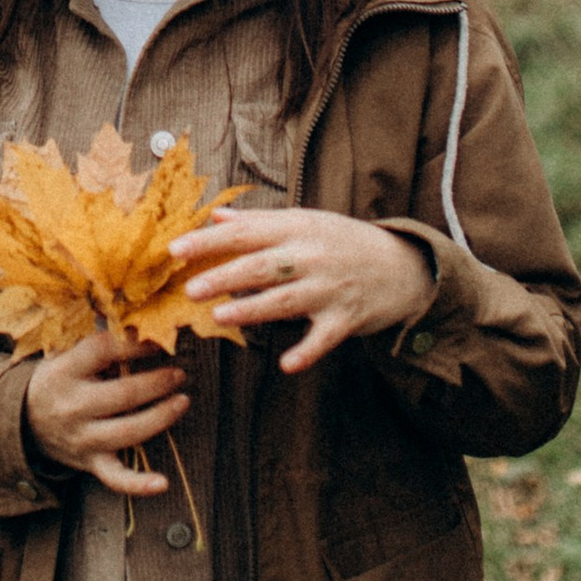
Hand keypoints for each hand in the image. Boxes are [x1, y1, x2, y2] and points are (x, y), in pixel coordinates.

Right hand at [21, 329, 188, 494]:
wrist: (23, 420)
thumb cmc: (57, 380)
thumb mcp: (66, 354)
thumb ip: (99, 341)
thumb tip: (139, 319)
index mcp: (65, 372)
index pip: (104, 352)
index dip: (136, 344)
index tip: (158, 339)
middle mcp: (73, 406)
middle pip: (124, 394)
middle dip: (157, 382)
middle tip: (179, 373)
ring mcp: (83, 438)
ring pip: (128, 431)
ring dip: (161, 416)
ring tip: (182, 400)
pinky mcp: (91, 462)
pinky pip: (115, 479)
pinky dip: (139, 484)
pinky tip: (162, 483)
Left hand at [170, 204, 432, 376]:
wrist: (405, 266)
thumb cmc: (344, 242)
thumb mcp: (305, 222)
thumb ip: (259, 222)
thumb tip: (215, 215)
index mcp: (297, 228)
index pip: (245, 232)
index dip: (209, 241)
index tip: (175, 249)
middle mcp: (311, 256)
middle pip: (262, 266)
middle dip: (226, 276)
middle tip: (190, 290)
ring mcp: (329, 288)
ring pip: (286, 299)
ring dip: (253, 309)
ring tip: (219, 317)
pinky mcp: (346, 319)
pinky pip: (324, 338)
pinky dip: (307, 351)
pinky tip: (286, 364)